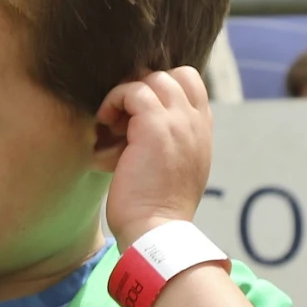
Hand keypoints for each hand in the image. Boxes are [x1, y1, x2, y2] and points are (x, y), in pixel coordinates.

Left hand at [98, 67, 211, 245]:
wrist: (155, 232)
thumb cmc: (154, 209)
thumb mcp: (170, 169)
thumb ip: (166, 142)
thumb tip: (131, 125)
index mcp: (202, 132)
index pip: (190, 84)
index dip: (161, 89)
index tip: (137, 114)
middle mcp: (196, 123)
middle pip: (173, 75)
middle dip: (143, 88)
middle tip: (123, 118)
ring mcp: (179, 122)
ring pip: (152, 78)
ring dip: (126, 95)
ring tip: (111, 124)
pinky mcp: (156, 126)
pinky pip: (133, 90)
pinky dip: (114, 101)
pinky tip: (105, 125)